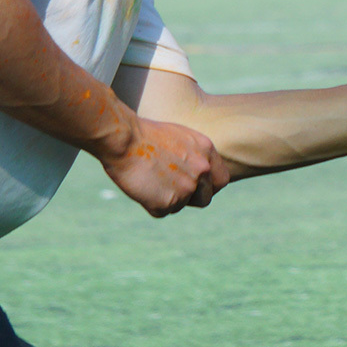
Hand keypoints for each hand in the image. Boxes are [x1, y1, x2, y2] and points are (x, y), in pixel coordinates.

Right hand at [100, 116, 229, 217]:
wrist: (124, 139)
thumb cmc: (145, 134)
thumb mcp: (181, 138)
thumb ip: (194, 156)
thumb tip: (197, 173)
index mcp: (207, 151)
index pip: (221, 180)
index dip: (208, 186)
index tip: (197, 188)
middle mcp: (202, 170)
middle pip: (205, 199)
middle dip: (190, 199)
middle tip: (171, 190)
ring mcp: (186, 188)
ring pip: (180, 206)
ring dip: (166, 199)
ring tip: (149, 180)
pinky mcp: (167, 202)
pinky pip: (161, 212)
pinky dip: (150, 204)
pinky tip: (141, 186)